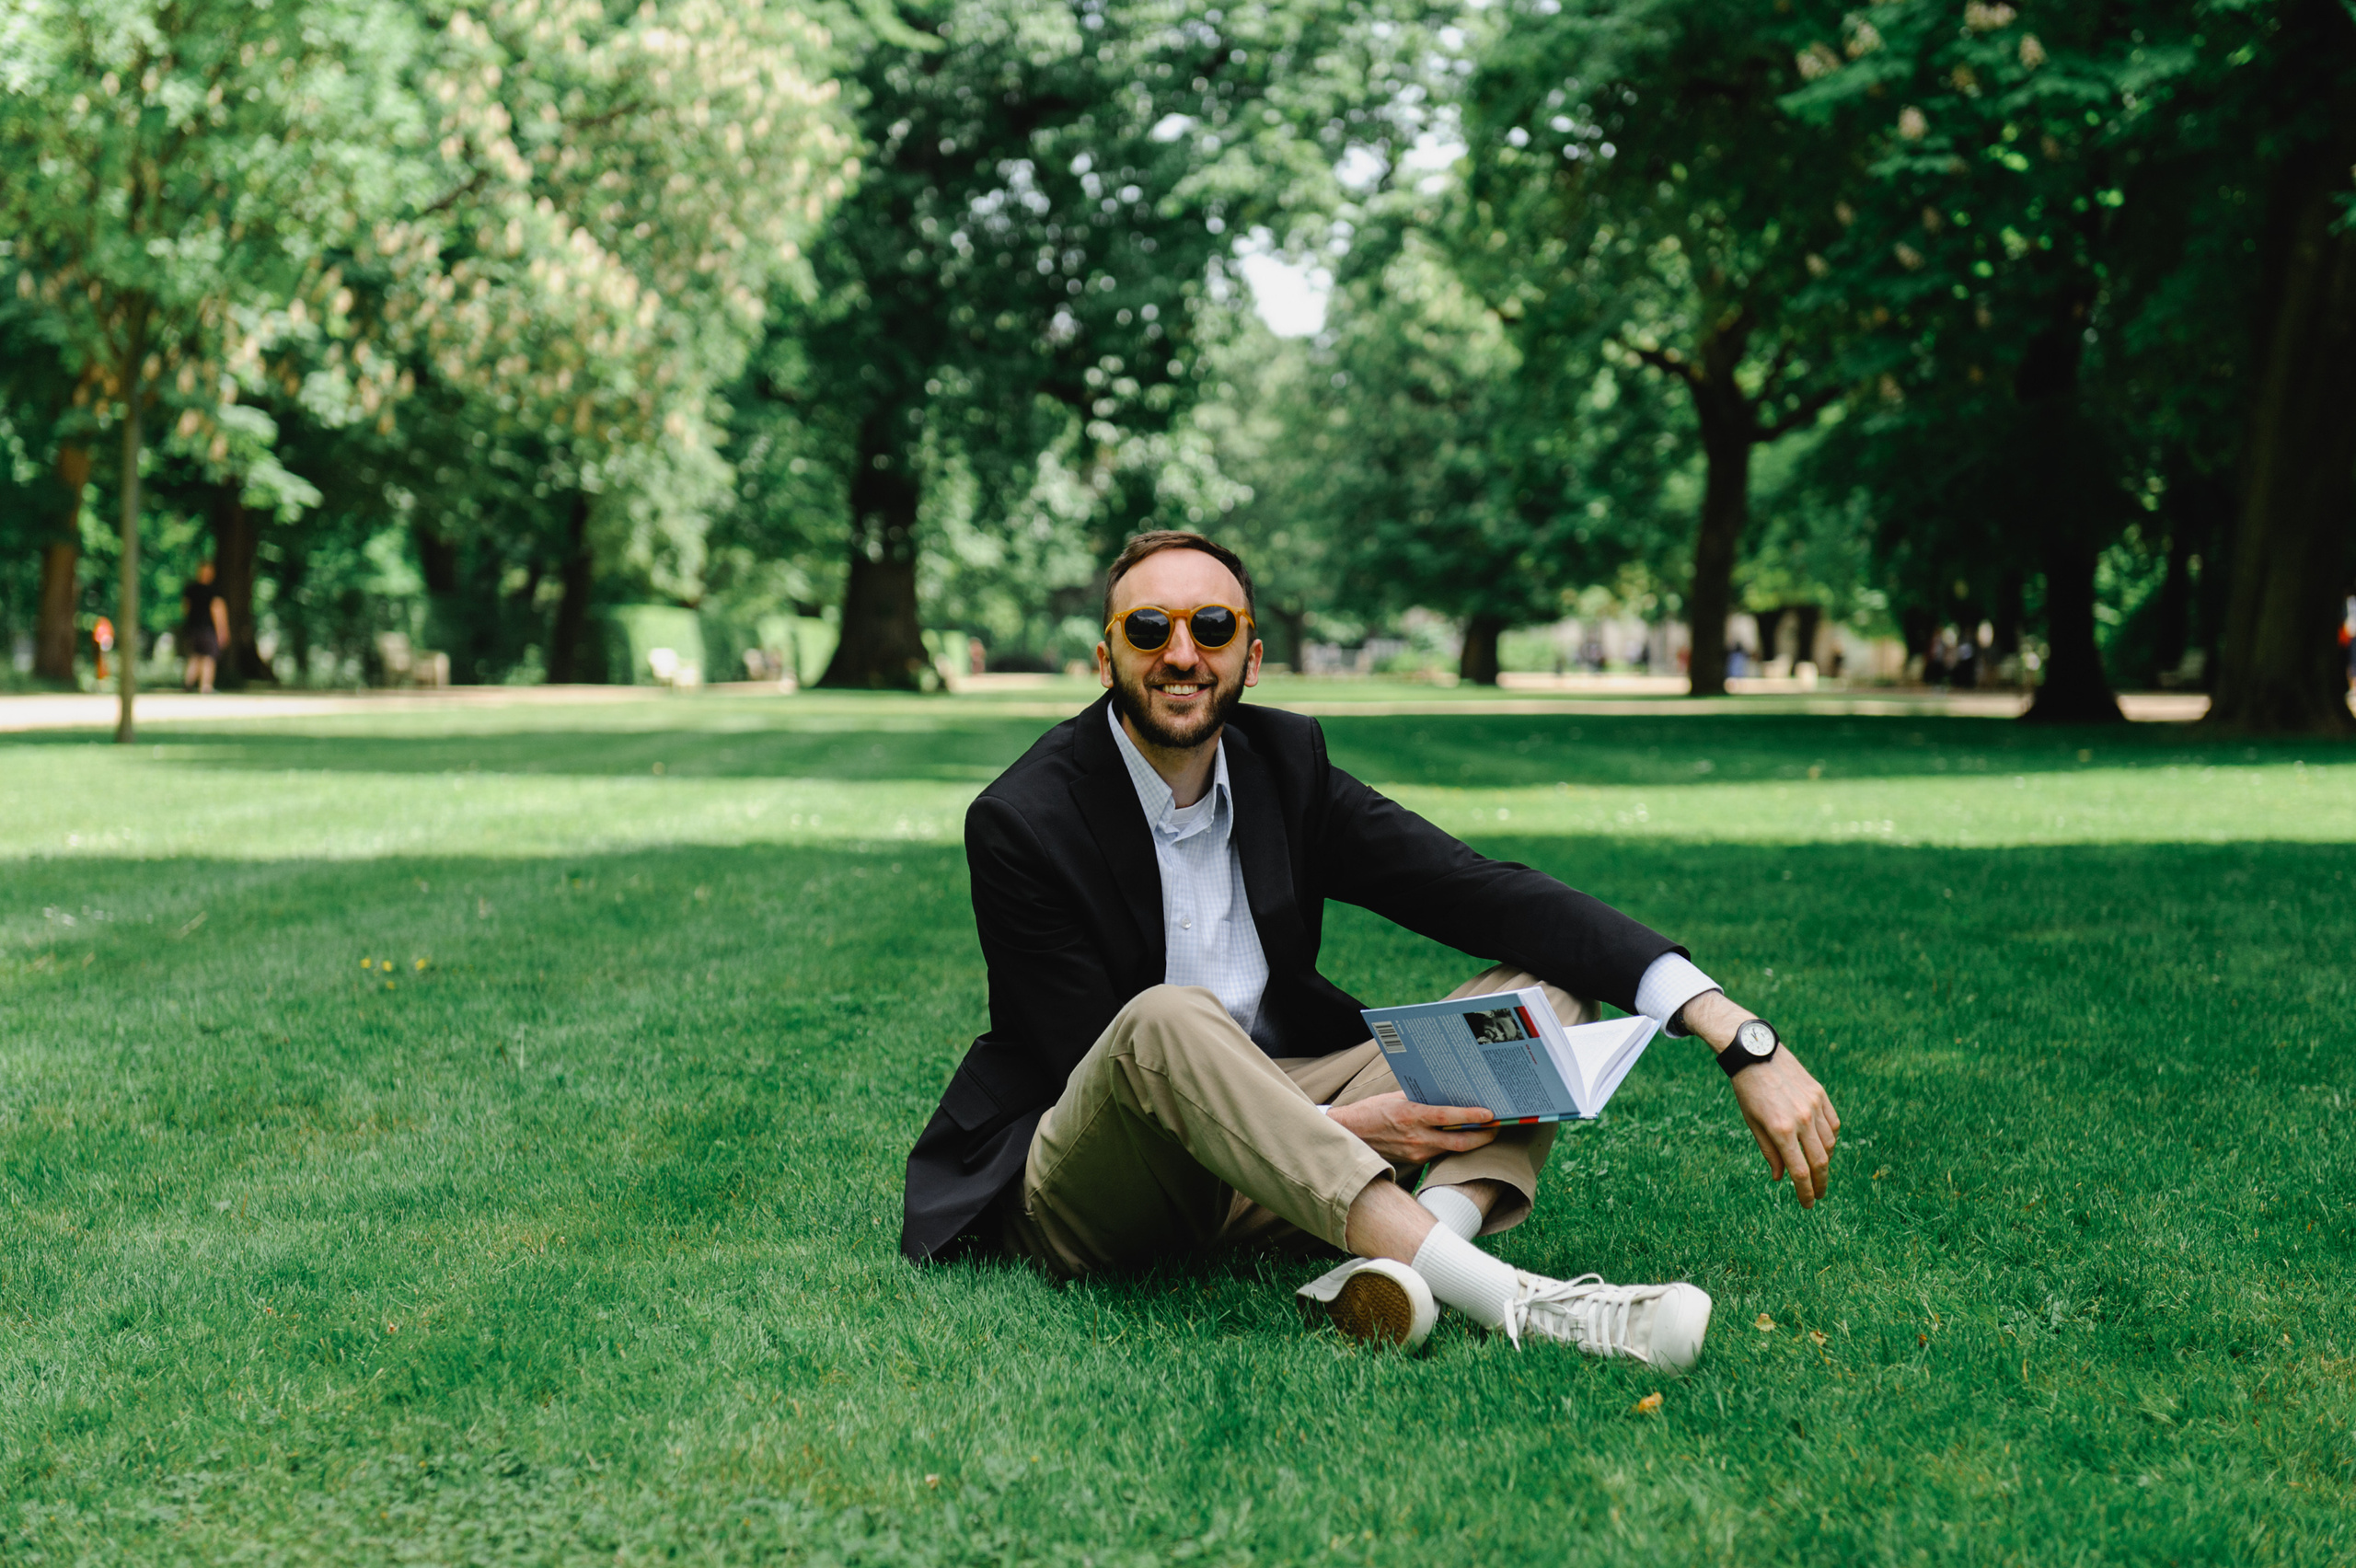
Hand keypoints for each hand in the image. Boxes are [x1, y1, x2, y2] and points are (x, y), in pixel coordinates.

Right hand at [1325, 1092, 1499, 1165]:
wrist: (1350, 1135)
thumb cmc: (1371, 1111)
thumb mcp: (1396, 1097)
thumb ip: (1421, 1098)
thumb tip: (1445, 1094)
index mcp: (1411, 1116)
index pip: (1448, 1118)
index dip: (1472, 1117)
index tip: (1491, 1114)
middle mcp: (1416, 1138)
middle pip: (1459, 1143)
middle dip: (1483, 1137)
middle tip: (1497, 1128)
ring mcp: (1417, 1153)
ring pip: (1452, 1150)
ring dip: (1470, 1142)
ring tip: (1486, 1130)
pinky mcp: (1415, 1161)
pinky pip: (1440, 1153)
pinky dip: (1453, 1145)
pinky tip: (1461, 1137)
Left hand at [1729, 1049, 1840, 1205]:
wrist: (1755, 1052)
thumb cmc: (1747, 1090)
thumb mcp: (1752, 1123)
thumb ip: (1769, 1151)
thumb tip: (1781, 1178)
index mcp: (1780, 1130)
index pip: (1800, 1171)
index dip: (1805, 1192)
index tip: (1808, 1204)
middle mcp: (1801, 1119)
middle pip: (1820, 1162)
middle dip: (1820, 1184)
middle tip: (1818, 1195)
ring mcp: (1813, 1106)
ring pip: (1830, 1144)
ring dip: (1825, 1161)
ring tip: (1817, 1169)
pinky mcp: (1820, 1094)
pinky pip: (1833, 1124)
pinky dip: (1831, 1139)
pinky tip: (1823, 1145)